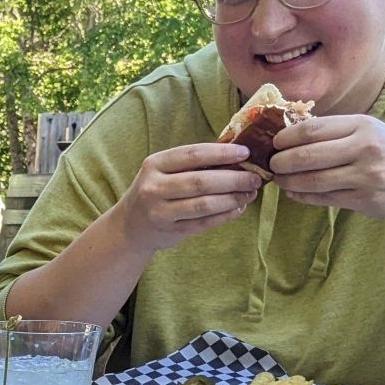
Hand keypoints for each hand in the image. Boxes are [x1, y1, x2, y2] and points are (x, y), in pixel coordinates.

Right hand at [110, 143, 263, 253]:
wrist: (129, 226)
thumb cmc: (156, 192)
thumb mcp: (163, 172)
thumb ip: (193, 164)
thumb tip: (237, 156)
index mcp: (154, 165)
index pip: (193, 155)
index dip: (222, 153)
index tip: (245, 153)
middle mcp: (153, 187)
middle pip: (201, 181)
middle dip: (233, 179)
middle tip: (255, 178)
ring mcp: (160, 212)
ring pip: (204, 205)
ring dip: (232, 199)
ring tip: (249, 194)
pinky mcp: (169, 231)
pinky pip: (203, 223)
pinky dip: (225, 216)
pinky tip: (238, 209)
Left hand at [269, 114, 384, 225]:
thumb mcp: (372, 132)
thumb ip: (337, 131)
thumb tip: (290, 133)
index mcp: (363, 125)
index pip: (311, 129)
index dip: (284, 137)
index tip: (273, 143)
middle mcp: (365, 147)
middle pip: (305, 155)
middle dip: (280, 161)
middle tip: (271, 164)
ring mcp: (365, 175)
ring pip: (310, 180)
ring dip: (287, 182)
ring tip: (279, 180)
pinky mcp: (363, 199)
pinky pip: (322, 198)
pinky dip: (302, 196)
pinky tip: (295, 193)